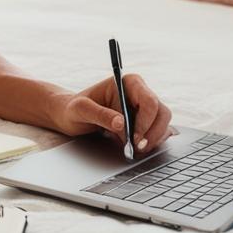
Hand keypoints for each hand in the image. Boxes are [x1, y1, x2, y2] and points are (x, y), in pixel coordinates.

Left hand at [49, 72, 175, 154]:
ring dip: (153, 139)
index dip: (146, 121)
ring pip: (162, 123)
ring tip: (135, 150)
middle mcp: (138, 93)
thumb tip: (121, 124)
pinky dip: (151, 142)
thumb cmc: (73, 108)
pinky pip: (157, 132)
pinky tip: (137, 148)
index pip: (148, 100)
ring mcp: (142, 108)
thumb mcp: (80, 110)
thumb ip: (100, 114)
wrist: (70, 117)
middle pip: (161, 112)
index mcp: (127, 83)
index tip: (134, 138)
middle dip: (153, 132)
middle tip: (138, 148)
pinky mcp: (142, 122)